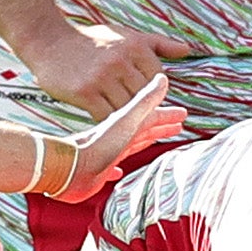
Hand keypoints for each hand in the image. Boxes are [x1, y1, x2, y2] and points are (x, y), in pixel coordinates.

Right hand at [25, 20, 189, 116]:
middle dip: (145, 109)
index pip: (158, 77)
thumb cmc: (90, 41)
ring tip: (130, 129)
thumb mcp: (126, 35)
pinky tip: (109, 127)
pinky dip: (110, 123)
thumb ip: (158, 44)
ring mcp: (103, 78)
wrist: (49, 41)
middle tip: (145, 121)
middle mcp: (121, 61)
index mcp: (134, 46)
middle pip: (144, 95)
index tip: (151, 102)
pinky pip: (106, 116)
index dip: (156, 92)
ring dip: (129, 120)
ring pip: (127, 108)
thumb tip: (187, 50)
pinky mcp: (86, 92)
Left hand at [41, 73, 184, 197]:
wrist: (68, 166)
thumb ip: (144, 100)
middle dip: (160, 127)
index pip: (152, 116)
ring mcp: (108, 154)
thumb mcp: (126, 120)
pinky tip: (118, 171)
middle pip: (144, 129)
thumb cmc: (98, 144)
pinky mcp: (98, 172)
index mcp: (127, 125)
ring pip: (131, 145)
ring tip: (156, 142)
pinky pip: (112, 167)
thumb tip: (163, 78)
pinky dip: (118, 167)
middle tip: (177, 126)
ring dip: (145, 142)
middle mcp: (118, 138)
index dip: (167, 115)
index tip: (183, 114)